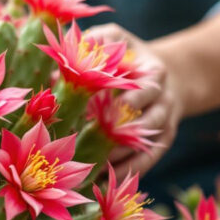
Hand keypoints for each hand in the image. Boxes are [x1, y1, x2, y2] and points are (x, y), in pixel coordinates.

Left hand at [86, 23, 183, 179]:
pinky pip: (147, 161)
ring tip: (95, 166)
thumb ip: (91, 45)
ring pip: (147, 144)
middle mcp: (164, 99)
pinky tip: (104, 181)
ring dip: (122, 156)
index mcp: (154, 72)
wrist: (165, 76)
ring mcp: (165, 123)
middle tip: (94, 139)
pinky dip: (127, 171)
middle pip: (149, 118)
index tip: (94, 107)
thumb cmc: (127, 55)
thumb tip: (54, 71)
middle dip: (122, 131)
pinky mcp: (162, 143)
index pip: (143, 87)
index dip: (122, 99)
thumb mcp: (115, 39)